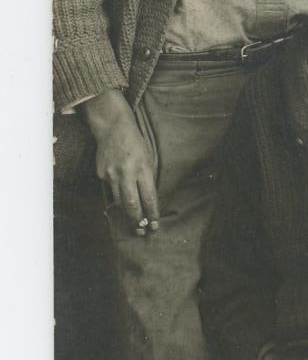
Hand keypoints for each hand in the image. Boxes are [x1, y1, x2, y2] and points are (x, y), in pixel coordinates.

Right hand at [83, 89, 158, 234]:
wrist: (113, 127)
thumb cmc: (135, 143)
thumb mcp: (148, 157)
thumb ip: (147, 177)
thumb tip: (148, 200)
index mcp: (142, 167)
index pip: (149, 196)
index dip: (152, 213)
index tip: (155, 224)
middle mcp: (126, 172)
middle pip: (132, 204)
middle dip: (138, 220)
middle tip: (142, 232)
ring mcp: (111, 174)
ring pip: (119, 201)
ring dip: (126, 213)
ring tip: (133, 223)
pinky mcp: (101, 174)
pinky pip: (109, 190)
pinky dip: (116, 196)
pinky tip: (120, 202)